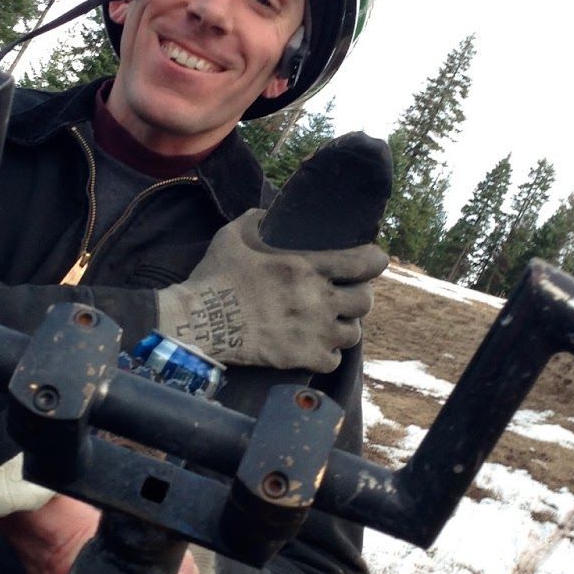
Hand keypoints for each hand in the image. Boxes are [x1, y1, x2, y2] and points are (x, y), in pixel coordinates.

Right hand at [155, 208, 387, 371]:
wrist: (198, 321)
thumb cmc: (216, 276)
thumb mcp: (235, 235)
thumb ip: (258, 220)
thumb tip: (270, 214)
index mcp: (306, 266)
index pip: (364, 263)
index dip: (375, 261)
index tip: (372, 261)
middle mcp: (317, 299)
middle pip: (366, 301)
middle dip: (359, 295)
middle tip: (347, 293)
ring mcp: (311, 332)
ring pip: (353, 334)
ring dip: (345, 326)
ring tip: (333, 321)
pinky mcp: (301, 358)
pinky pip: (333, 360)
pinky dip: (328, 353)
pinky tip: (317, 345)